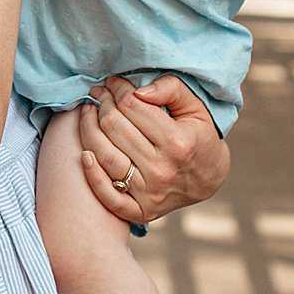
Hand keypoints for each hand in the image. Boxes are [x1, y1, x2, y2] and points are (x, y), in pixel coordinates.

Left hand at [76, 74, 229, 226]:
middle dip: (101, 104)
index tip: (112, 82)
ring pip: (104, 155)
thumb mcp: (195, 107)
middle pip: (113, 127)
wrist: (209, 180)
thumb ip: (171, 89)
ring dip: (88, 129)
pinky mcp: (140, 210)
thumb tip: (138, 91)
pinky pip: (107, 195)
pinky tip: (84, 154)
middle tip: (98, 94)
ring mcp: (149, 192)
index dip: (117, 89)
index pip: (132, 106)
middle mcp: (161, 169)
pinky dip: (91, 175)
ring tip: (87, 113)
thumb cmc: (199, 137)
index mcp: (177, 141)